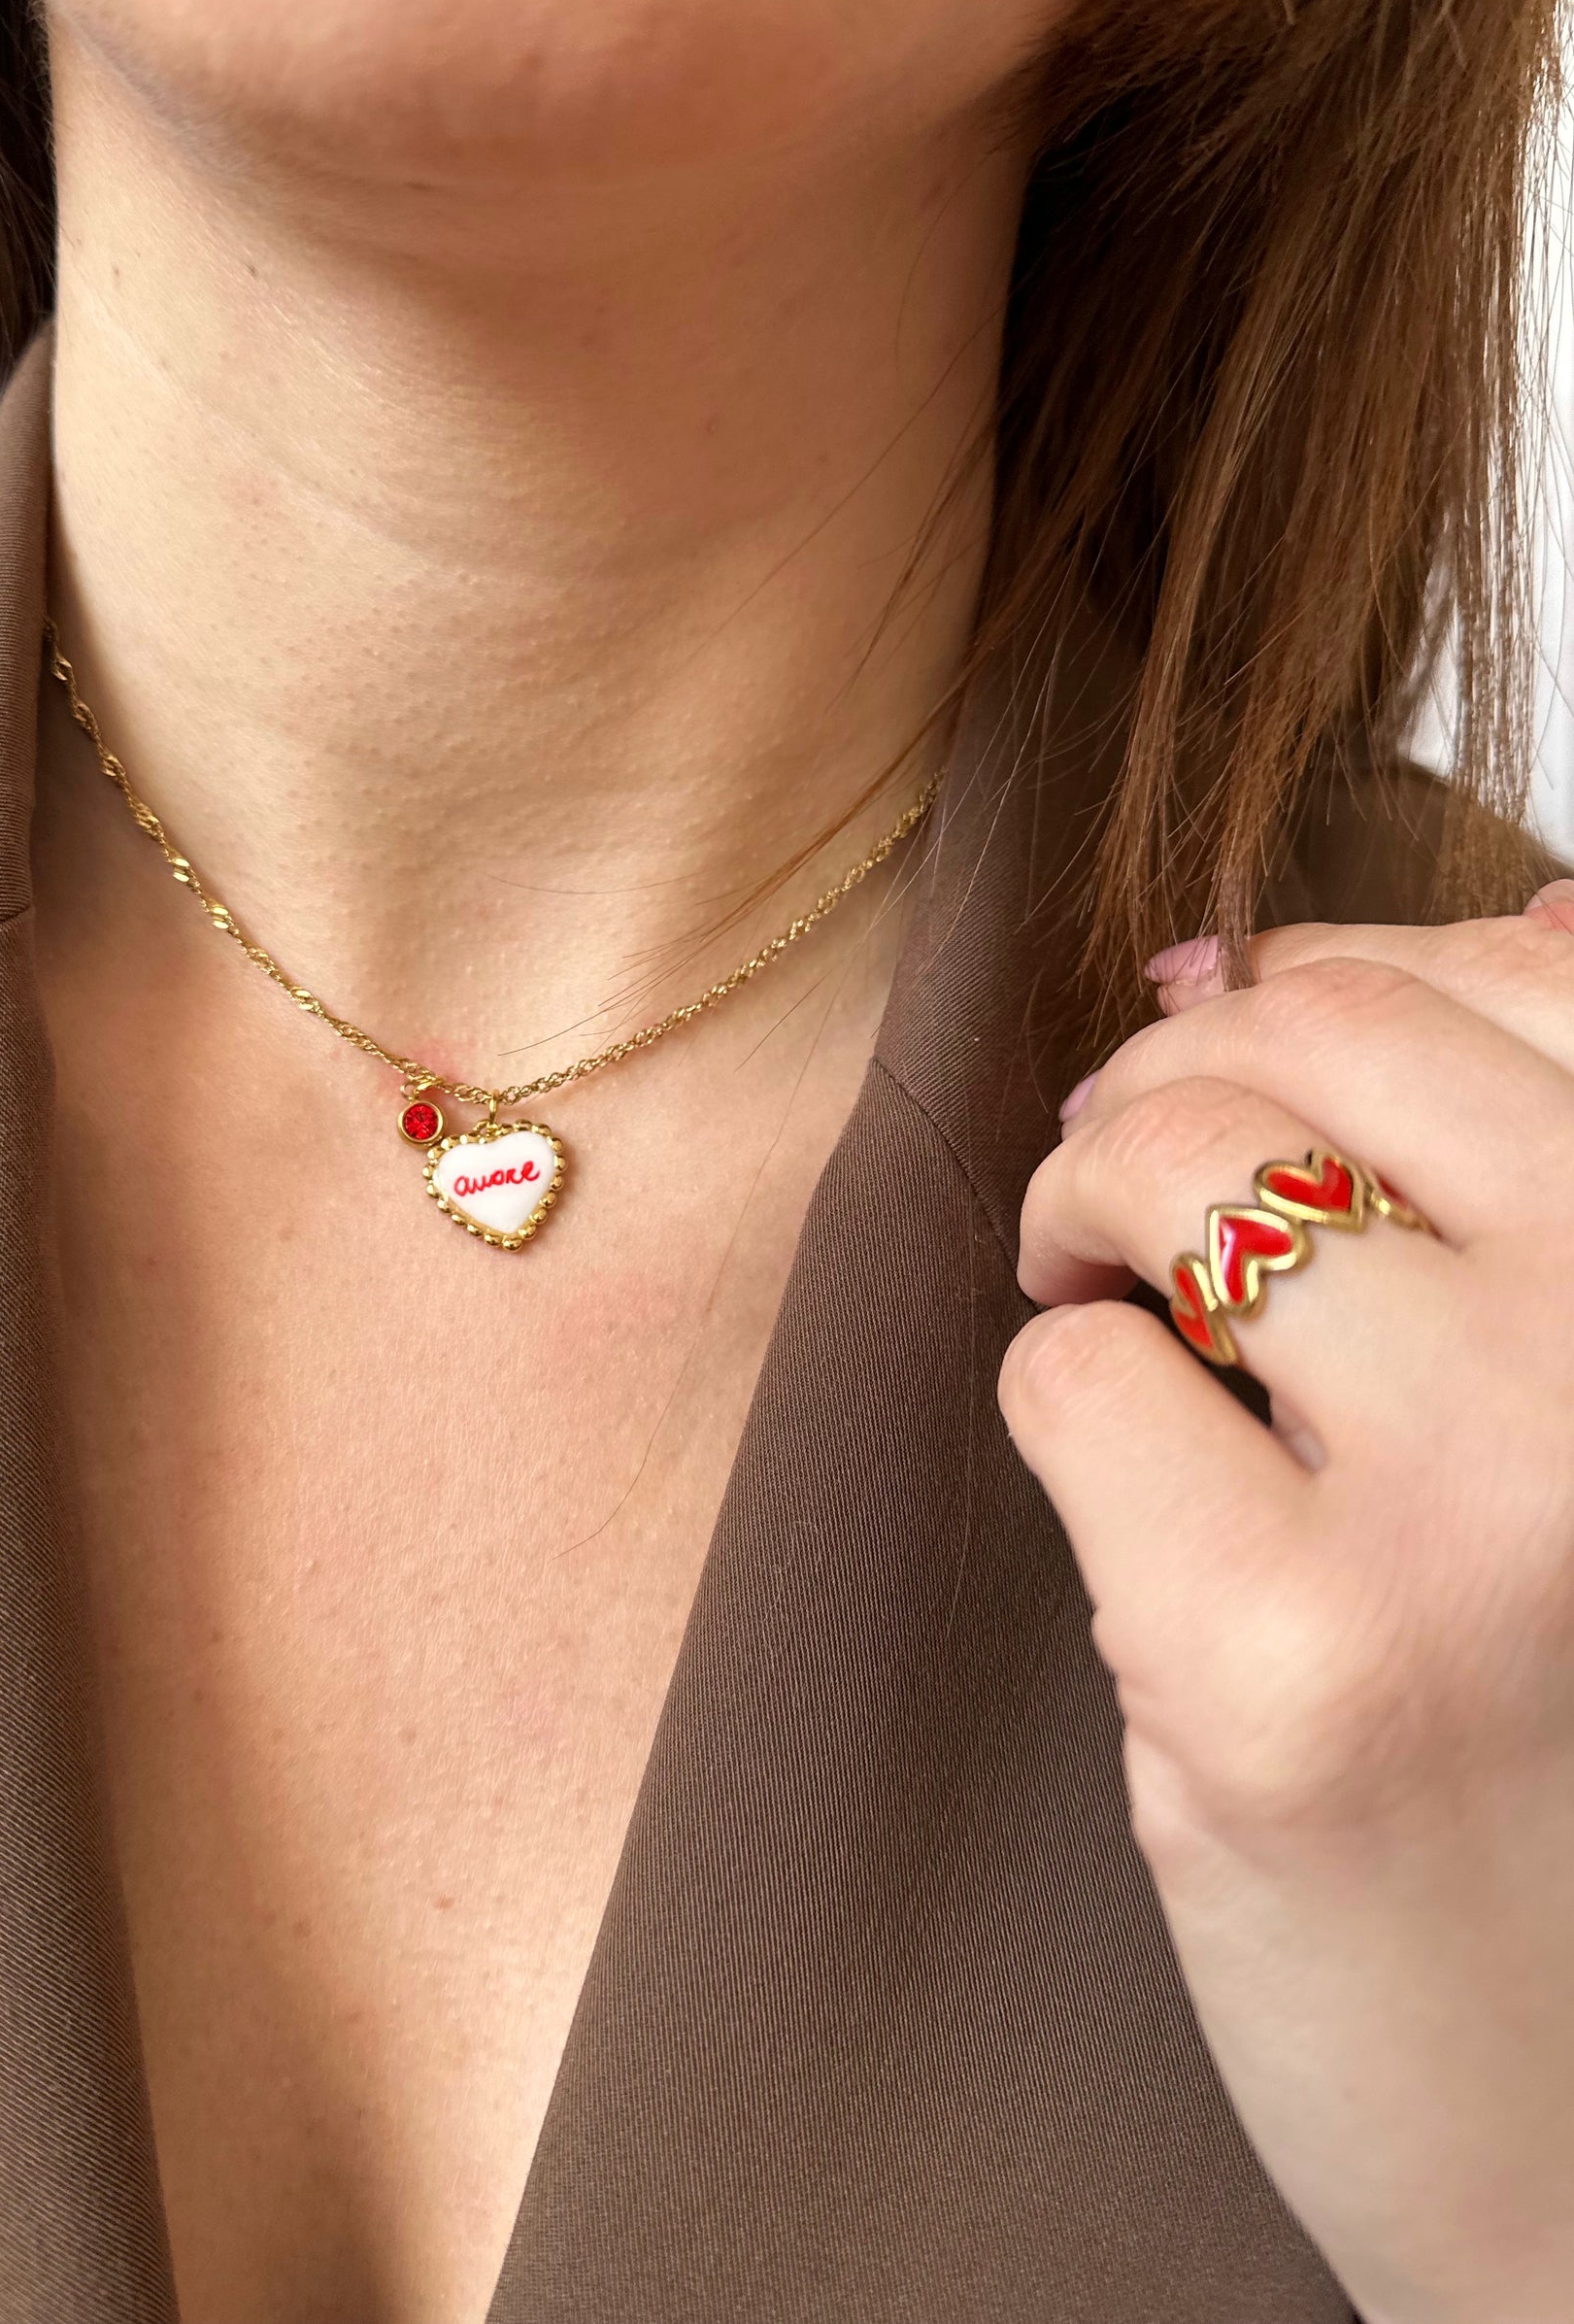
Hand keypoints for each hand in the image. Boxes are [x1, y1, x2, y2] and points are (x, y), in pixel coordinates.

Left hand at [998, 881, 1573, 2323]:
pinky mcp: (1295, 1667)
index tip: (1266, 1060)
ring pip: (1179, 1163)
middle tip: (1134, 1182)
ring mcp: (1492, 1507)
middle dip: (1179, 1076)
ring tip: (1108, 1297)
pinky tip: (1133, 1498)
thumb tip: (1444, 919)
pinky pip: (1077, 1377)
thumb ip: (1553, 1186)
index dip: (1342, 987)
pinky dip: (1061, 1404)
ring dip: (1091, 1210)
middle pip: (1321, 1030)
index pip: (1527, 971)